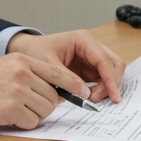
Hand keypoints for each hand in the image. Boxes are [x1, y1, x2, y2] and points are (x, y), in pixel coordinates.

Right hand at [0, 53, 83, 128]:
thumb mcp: (6, 66)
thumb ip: (30, 74)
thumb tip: (56, 91)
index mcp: (23, 60)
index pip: (59, 73)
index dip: (74, 85)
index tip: (84, 93)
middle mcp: (22, 73)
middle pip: (54, 96)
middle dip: (46, 105)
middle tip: (30, 107)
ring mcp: (17, 91)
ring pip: (45, 110)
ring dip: (35, 115)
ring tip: (17, 111)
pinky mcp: (10, 109)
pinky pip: (32, 122)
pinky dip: (24, 123)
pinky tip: (9, 117)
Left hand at [6, 30, 124, 103]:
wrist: (26, 50)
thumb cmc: (35, 51)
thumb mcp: (47, 65)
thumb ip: (66, 78)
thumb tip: (85, 93)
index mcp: (83, 40)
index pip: (104, 60)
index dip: (111, 79)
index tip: (114, 96)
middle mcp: (91, 46)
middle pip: (114, 64)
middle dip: (110, 83)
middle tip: (96, 99)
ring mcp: (91, 57)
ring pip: (111, 72)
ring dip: (106, 88)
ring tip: (89, 99)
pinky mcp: (87, 68)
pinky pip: (101, 79)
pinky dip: (99, 89)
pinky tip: (88, 96)